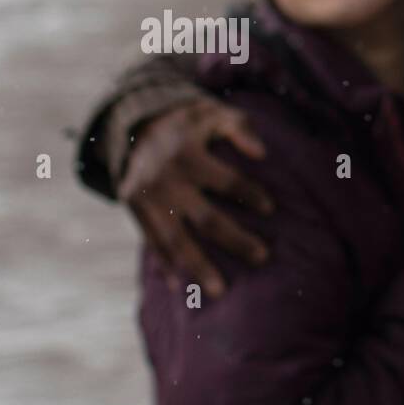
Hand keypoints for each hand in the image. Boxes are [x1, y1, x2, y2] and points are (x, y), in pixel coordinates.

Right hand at [118, 99, 273, 298]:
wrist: (133, 125)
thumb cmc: (186, 123)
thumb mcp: (211, 113)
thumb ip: (239, 127)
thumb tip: (262, 153)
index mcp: (188, 155)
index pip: (226, 180)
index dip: (249, 194)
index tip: (270, 209)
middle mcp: (167, 180)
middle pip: (206, 219)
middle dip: (234, 240)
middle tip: (261, 257)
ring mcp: (149, 199)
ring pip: (176, 240)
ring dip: (198, 266)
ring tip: (219, 291)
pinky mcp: (134, 209)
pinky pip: (151, 241)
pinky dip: (164, 264)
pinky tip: (178, 287)